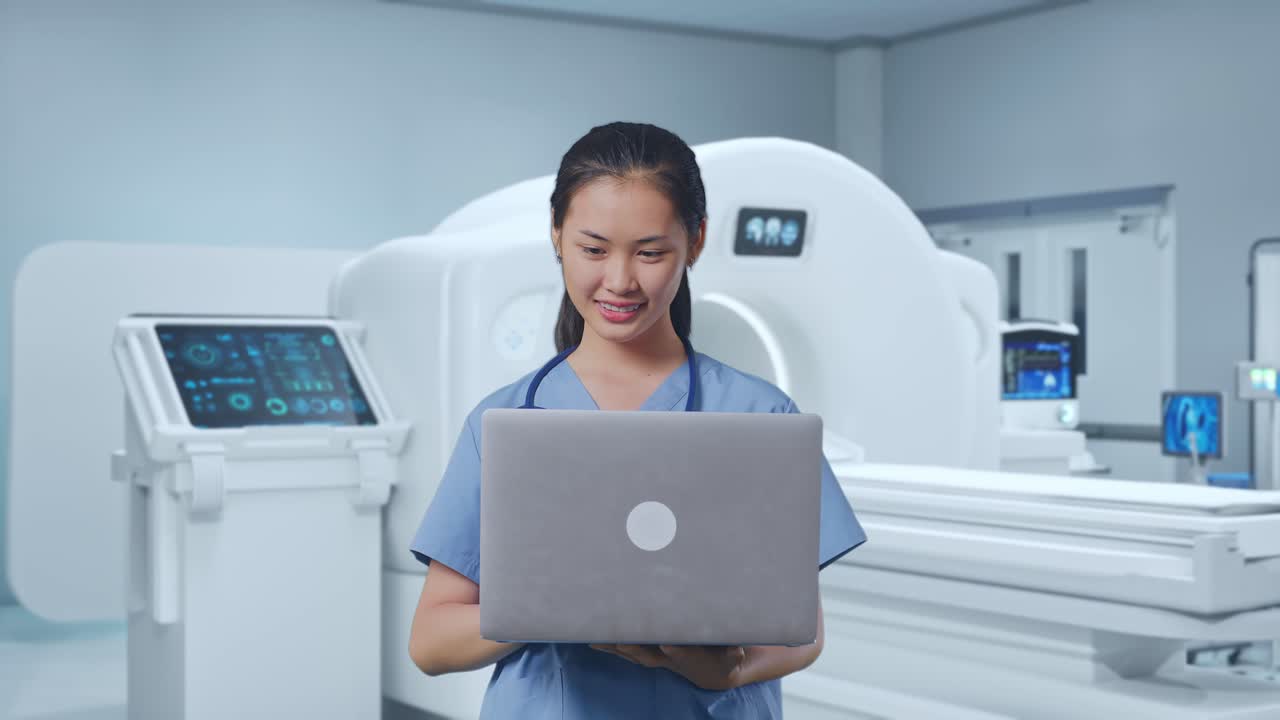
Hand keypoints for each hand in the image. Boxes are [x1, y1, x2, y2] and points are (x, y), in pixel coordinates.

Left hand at [590, 644, 745, 690]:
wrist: (715, 673)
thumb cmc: (726, 658)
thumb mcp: (735, 656)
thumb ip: (734, 652)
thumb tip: (736, 647)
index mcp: (691, 657)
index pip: (681, 653)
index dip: (673, 651)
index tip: (667, 644)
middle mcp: (670, 658)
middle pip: (649, 654)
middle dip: (635, 647)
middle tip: (620, 641)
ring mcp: (658, 657)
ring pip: (634, 652)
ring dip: (616, 646)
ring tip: (597, 638)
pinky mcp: (651, 653)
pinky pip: (628, 650)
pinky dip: (612, 645)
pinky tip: (595, 639)